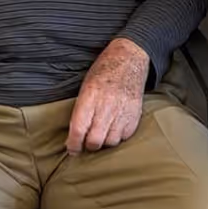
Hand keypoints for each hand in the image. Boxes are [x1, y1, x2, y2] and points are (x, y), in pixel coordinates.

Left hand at [66, 38, 149, 154]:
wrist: (129, 59)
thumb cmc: (104, 71)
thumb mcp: (86, 86)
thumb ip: (80, 110)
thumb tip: (74, 134)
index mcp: (90, 96)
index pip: (79, 129)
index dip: (73, 144)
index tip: (72, 149)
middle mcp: (107, 105)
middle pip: (95, 141)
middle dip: (88, 145)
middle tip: (86, 142)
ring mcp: (123, 111)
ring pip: (111, 142)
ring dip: (104, 141)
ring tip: (102, 133)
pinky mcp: (135, 114)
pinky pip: (125, 136)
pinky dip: (118, 136)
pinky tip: (115, 127)